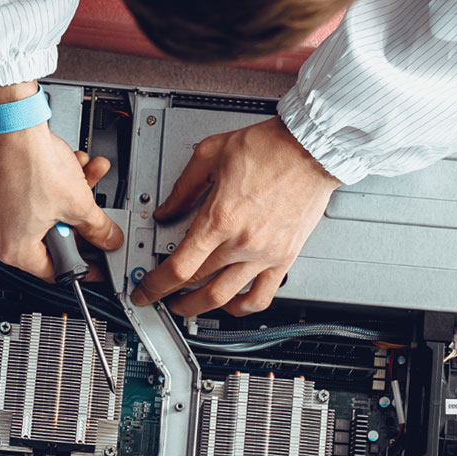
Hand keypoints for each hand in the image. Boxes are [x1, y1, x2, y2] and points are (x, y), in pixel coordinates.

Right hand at [0, 81, 122, 280]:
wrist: (11, 123)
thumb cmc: (31, 161)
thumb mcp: (78, 203)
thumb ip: (98, 228)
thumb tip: (108, 239)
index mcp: (13, 249)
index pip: (53, 270)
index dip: (81, 264)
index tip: (92, 262)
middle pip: (49, 234)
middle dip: (76, 215)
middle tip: (89, 207)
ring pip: (40, 208)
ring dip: (67, 192)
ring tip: (83, 173)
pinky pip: (24, 193)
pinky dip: (46, 182)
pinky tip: (64, 164)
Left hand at [130, 116, 339, 315]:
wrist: (311, 148)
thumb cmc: (269, 147)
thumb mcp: (211, 154)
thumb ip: (183, 188)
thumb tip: (166, 210)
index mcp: (220, 217)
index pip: (179, 267)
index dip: (155, 285)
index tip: (145, 290)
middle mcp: (242, 241)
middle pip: (197, 283)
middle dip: (171, 294)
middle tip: (161, 293)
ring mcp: (265, 253)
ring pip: (225, 298)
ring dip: (200, 307)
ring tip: (187, 305)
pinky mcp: (285, 257)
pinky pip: (262, 296)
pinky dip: (242, 308)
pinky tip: (230, 304)